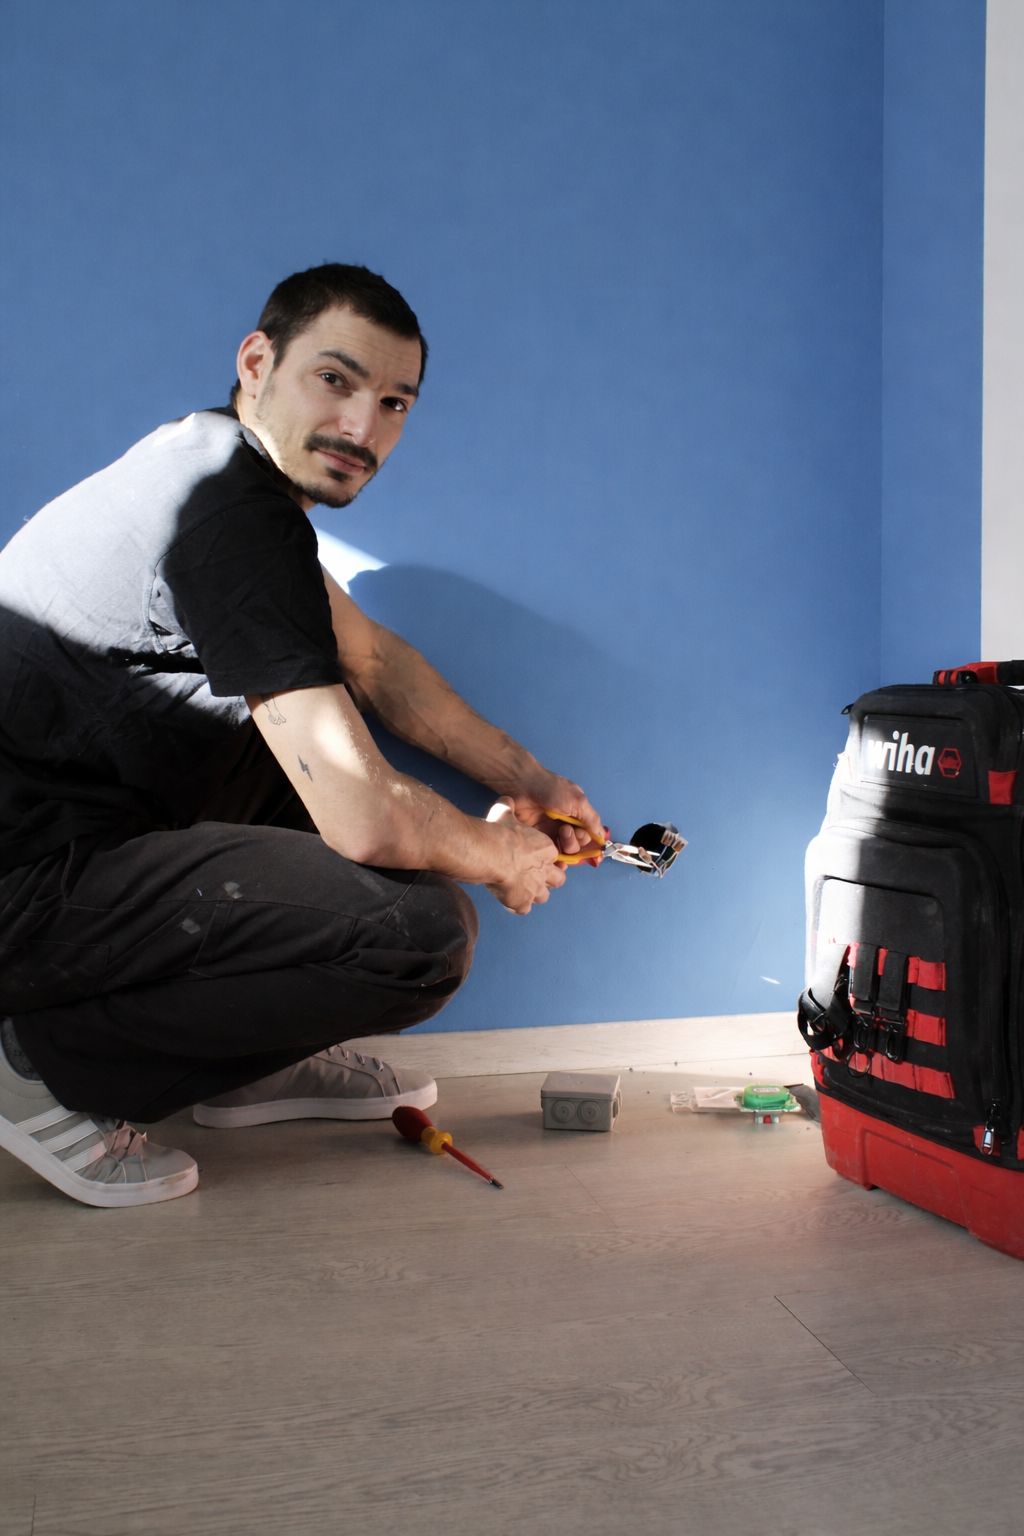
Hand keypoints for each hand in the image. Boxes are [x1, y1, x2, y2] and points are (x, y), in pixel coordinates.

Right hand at [483, 798, 566, 913]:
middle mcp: (545, 870)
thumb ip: (508, 808)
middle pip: (558, 879)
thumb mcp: (504, 812)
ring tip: (520, 890)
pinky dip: (517, 906)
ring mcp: (535, 888)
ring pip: (544, 896)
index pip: (554, 856)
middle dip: (548, 879)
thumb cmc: (499, 831)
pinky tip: (507, 900)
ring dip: (534, 894)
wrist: (489, 853)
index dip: (545, 858)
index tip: (533, 857)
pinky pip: (523, 909)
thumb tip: (506, 800)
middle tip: (532, 875)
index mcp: (545, 849)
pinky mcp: (522, 903)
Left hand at [505, 771, 605, 858]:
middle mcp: (566, 824)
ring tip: (560, 833)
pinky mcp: (538, 837)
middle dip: (576, 841)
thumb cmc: (551, 789)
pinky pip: (550, 853)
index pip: (589, 835)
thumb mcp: (577, 802)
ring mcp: (552, 831)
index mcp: (577, 814)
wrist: (521, 785)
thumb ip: (592, 820)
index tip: (587, 841)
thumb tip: (602, 838)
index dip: (590, 841)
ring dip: (568, 847)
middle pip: (578, 845)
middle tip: (566, 829)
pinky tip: (556, 859)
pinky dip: (556, 858)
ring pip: (566, 850)